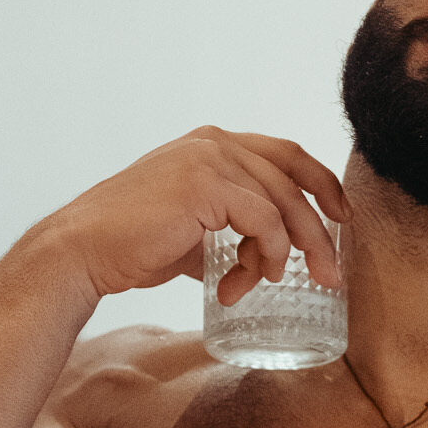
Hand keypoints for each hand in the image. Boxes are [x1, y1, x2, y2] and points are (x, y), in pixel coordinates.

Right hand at [50, 127, 348, 306]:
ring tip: (272, 285)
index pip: (286, 155)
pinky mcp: (205, 187)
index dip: (321, 185)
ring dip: (287, 253)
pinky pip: (262, 222)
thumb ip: (227, 232)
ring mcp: (209, 160)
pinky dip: (263, 257)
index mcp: (212, 144)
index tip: (342, 220)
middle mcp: (214, 142)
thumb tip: (259, 261)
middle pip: (294, 177)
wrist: (85, 251)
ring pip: (281, 204)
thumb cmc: (132, 245)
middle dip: (320, 228)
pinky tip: (244, 283)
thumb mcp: (192, 231)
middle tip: (330, 272)